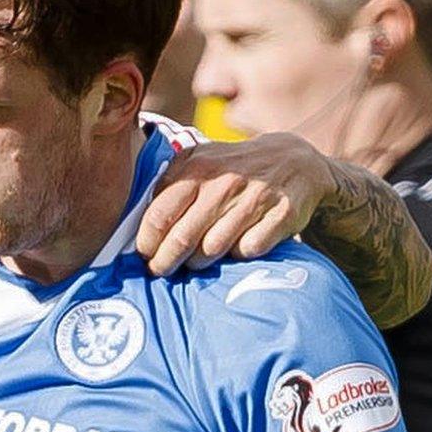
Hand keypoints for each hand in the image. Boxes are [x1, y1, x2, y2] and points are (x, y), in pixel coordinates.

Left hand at [136, 133, 339, 274]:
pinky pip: (248, 250)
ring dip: (200, 262)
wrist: (295, 161)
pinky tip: (235, 250)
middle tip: (160, 270)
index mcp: (197, 168)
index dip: (147, 243)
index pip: (159, 215)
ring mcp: (255, 198)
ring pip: (213, 249)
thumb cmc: (232, 169)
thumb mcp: (198, 162)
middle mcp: (224, 182)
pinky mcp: (282, 214)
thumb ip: (168, 186)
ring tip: (196, 262)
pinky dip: (237, 256)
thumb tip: (135, 226)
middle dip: (165, 262)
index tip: (144, 255)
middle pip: (183, 238)